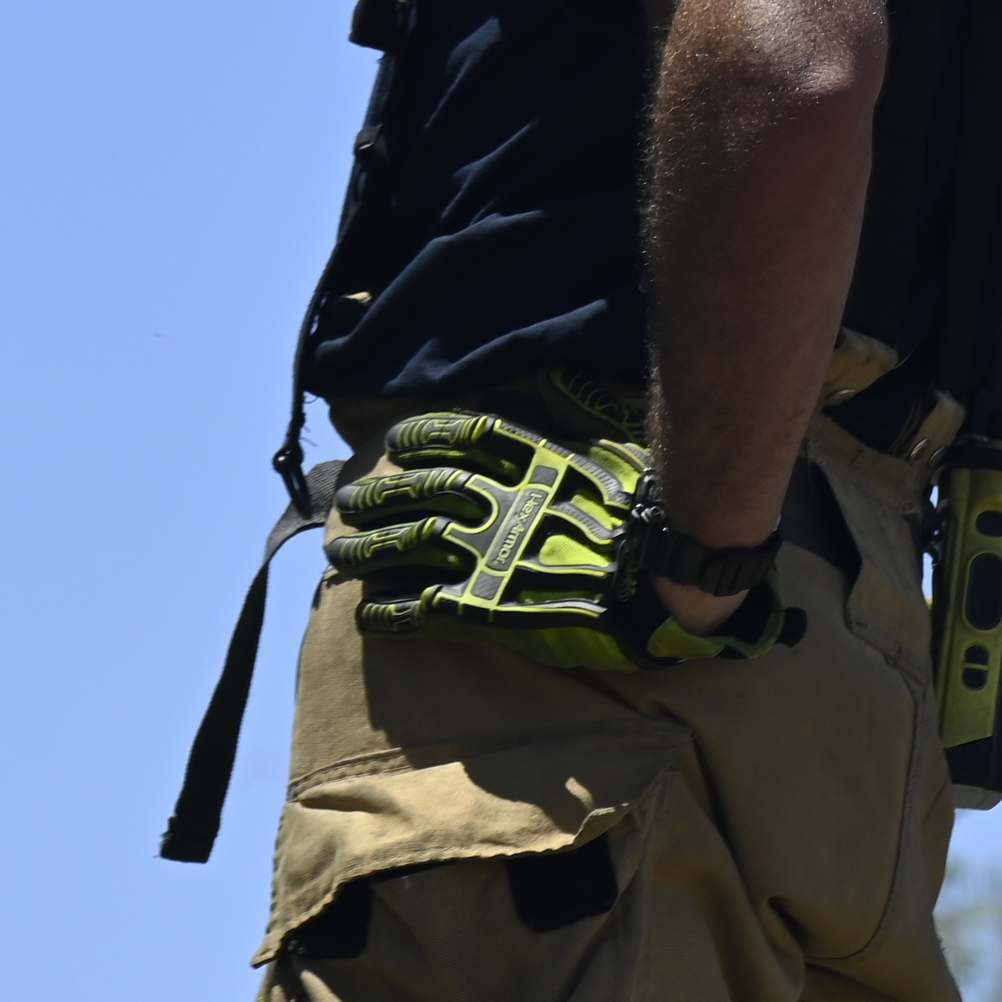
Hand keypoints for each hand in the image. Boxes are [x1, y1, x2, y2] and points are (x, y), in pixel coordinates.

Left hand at [327, 411, 797, 671]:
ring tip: (335, 552)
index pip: (457, 440)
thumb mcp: (609, 444)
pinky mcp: (488, 612)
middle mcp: (496, 503)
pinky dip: (389, 613)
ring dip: (366, 549)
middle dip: (377, 498)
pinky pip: (424, 611)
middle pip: (419, 494)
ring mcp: (487, 557)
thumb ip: (573, 418)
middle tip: (346, 503)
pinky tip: (364, 613)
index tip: (394, 445)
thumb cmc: (647, 511)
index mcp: (525, 462)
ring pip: (408, 547)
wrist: (666, 578)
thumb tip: (555, 388)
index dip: (420, 442)